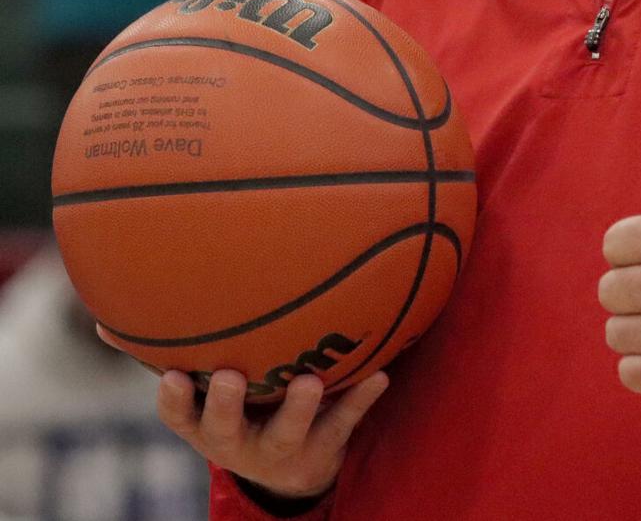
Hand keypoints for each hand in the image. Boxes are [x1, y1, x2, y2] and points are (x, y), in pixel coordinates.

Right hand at [156, 367, 388, 500]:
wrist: (290, 469)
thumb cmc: (241, 408)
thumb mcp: (205, 397)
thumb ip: (173, 357)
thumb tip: (107, 322)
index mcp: (206, 426)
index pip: (180, 417)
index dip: (173, 400)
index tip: (171, 375)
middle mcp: (239, 442)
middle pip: (226, 430)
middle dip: (225, 406)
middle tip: (230, 376)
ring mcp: (282, 447)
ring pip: (287, 431)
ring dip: (297, 408)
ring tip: (310, 381)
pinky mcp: (323, 446)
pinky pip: (343, 422)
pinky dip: (361, 398)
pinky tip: (380, 375)